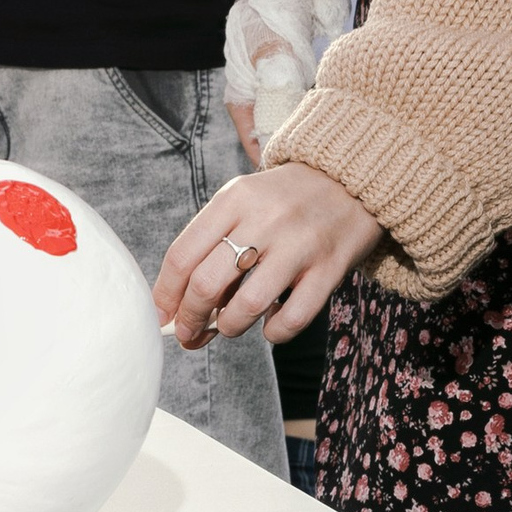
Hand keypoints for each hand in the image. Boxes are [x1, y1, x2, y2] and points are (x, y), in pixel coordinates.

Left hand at [153, 162, 382, 349]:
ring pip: (247, 305)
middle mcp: (264, 219)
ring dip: (230, 327)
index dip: (165, 295)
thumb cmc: (283, 199)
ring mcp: (299, 244)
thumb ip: (211, 243)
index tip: (162, 317)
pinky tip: (270, 325)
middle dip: (190, 319)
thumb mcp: (242, 202)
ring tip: (229, 326)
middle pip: (207, 283)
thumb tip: (178, 302)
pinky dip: (274, 332)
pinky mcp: (330, 267)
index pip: (182, 256)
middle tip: (189, 334)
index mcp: (234, 199)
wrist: (349, 177)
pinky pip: (293, 317)